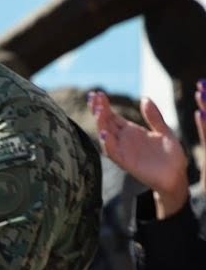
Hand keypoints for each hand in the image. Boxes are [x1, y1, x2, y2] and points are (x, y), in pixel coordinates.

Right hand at [90, 90, 192, 218]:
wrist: (175, 175)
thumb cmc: (170, 155)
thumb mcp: (164, 131)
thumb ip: (154, 117)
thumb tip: (144, 98)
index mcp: (131, 131)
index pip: (112, 116)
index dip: (105, 105)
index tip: (98, 94)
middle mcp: (123, 140)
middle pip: (106, 123)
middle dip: (99, 111)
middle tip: (94, 97)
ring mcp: (123, 151)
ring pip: (106, 136)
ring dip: (101, 124)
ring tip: (99, 111)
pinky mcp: (125, 162)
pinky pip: (113, 153)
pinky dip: (107, 144)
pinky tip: (105, 134)